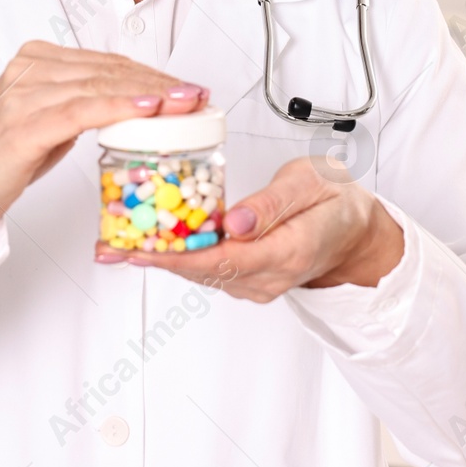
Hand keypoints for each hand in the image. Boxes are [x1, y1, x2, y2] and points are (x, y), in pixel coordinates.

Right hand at [0, 41, 205, 254]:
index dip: (152, 74)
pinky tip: (146, 111)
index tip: (186, 88)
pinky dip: (118, 108)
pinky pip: (81, 110)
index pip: (108, 62)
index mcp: (37, 61)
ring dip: (149, 95)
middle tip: (198, 96)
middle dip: (160, 83)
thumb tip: (129, 107)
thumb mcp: (46, 121)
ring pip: (101, 85)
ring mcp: (25, 94)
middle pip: (110, 70)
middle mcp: (30, 69)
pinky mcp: (24, 125)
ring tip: (185, 104)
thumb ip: (80, 105)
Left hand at [94, 157, 405, 300]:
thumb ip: (273, 203)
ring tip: (117, 241)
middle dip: (154, 258)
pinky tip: (151, 241)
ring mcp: (257, 282)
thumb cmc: (336, 202)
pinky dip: (178, 255)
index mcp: (288, 251)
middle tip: (110, 246)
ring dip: (160, 257)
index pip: (223, 259)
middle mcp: (269, 276)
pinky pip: (208, 269)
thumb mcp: (312, 184)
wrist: (355, 232)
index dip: (176, 256)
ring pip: (201, 271)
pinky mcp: (248, 278)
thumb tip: (235, 221)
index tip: (139, 250)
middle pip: (202, 270)